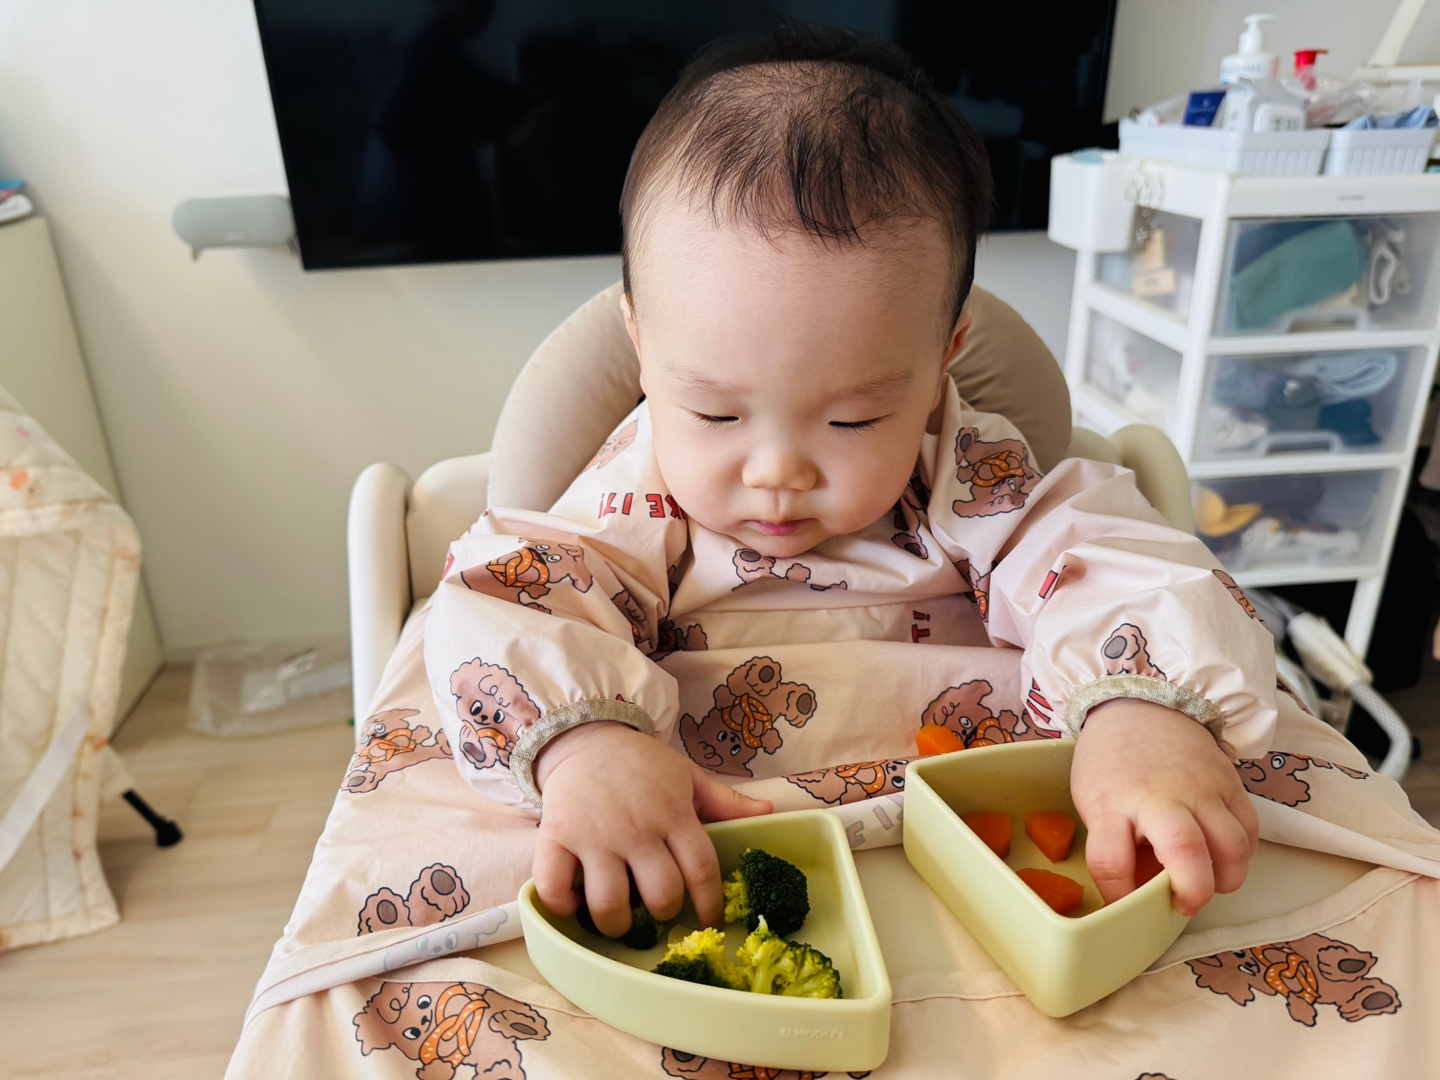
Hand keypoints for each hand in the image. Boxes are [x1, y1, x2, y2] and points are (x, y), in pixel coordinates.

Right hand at [530, 721, 771, 936]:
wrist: (584, 737)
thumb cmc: (641, 764)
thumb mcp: (687, 775)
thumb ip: (726, 800)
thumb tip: (770, 813)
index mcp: (673, 813)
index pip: (702, 868)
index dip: (710, 903)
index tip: (710, 918)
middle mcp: (636, 828)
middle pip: (660, 893)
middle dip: (665, 913)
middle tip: (660, 910)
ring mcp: (594, 835)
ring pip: (609, 903)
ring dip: (617, 923)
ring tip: (620, 918)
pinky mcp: (556, 837)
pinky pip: (554, 887)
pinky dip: (563, 906)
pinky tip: (575, 903)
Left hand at [1070, 699, 1257, 915]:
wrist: (1140, 705)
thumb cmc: (1112, 760)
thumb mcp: (1094, 799)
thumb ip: (1113, 841)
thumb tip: (1139, 889)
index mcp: (1114, 802)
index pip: (1110, 859)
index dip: (1118, 893)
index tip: (1124, 903)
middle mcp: (1161, 797)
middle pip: (1186, 851)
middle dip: (1193, 891)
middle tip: (1185, 903)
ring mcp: (1201, 788)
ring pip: (1233, 845)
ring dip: (1227, 877)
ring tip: (1210, 883)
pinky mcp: (1230, 782)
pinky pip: (1250, 828)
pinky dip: (1244, 852)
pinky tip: (1225, 857)